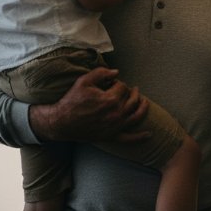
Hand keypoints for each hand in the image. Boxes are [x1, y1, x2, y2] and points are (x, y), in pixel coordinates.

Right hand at [29, 67, 150, 143]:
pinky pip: (129, 139)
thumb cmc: (72, 100)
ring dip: (143, 107)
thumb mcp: (84, 81)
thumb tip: (117, 72)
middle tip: (131, 89)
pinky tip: (149, 134)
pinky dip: (140, 137)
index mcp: (110, 100)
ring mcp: (115, 127)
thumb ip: (102, 72)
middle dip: (132, 92)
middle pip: (132, 100)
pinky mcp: (111, 136)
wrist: (61, 122)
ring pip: (136, 116)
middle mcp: (116, 114)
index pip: (123, 87)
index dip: (118, 83)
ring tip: (145, 101)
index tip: (112, 83)